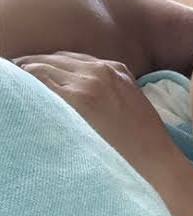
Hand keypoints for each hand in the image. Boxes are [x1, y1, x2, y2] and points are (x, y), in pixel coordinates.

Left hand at [12, 51, 167, 162]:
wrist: (154, 158)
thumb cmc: (143, 139)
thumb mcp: (132, 101)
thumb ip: (110, 88)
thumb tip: (84, 93)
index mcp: (116, 68)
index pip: (71, 57)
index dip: (50, 64)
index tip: (34, 73)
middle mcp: (102, 70)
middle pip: (56, 58)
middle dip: (34, 65)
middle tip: (14, 76)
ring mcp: (89, 82)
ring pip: (43, 65)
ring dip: (27, 73)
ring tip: (10, 83)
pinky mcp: (79, 99)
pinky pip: (40, 80)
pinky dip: (26, 82)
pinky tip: (17, 91)